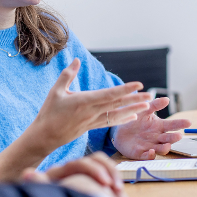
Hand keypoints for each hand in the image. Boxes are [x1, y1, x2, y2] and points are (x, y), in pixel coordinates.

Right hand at [0, 59, 150, 182]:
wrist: (45, 137)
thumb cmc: (49, 112)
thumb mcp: (56, 91)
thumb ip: (68, 74)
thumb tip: (77, 59)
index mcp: (84, 101)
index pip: (109, 94)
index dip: (125, 89)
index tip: (138, 84)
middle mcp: (91, 112)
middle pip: (117, 105)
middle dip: (135, 100)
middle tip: (151, 96)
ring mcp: (92, 121)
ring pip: (117, 114)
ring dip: (133, 110)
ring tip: (147, 106)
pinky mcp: (91, 127)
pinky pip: (110, 123)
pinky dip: (122, 119)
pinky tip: (133, 116)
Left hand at [22, 152, 128, 196]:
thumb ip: (37, 185)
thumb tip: (27, 173)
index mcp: (60, 173)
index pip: (80, 163)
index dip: (94, 170)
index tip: (105, 184)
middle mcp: (74, 173)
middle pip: (98, 162)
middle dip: (111, 174)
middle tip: (117, 190)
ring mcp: (86, 181)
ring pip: (108, 174)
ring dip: (118, 187)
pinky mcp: (95, 192)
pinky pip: (111, 189)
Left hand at [111, 96, 191, 159]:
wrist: (119, 130)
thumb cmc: (135, 120)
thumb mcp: (144, 110)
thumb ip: (154, 105)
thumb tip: (167, 99)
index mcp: (159, 126)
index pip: (172, 125)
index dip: (180, 124)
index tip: (188, 122)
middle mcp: (157, 137)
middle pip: (168, 138)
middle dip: (174, 138)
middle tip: (179, 135)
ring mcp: (150, 146)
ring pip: (160, 149)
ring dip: (165, 148)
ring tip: (167, 145)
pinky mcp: (141, 153)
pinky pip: (147, 156)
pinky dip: (150, 155)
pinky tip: (152, 152)